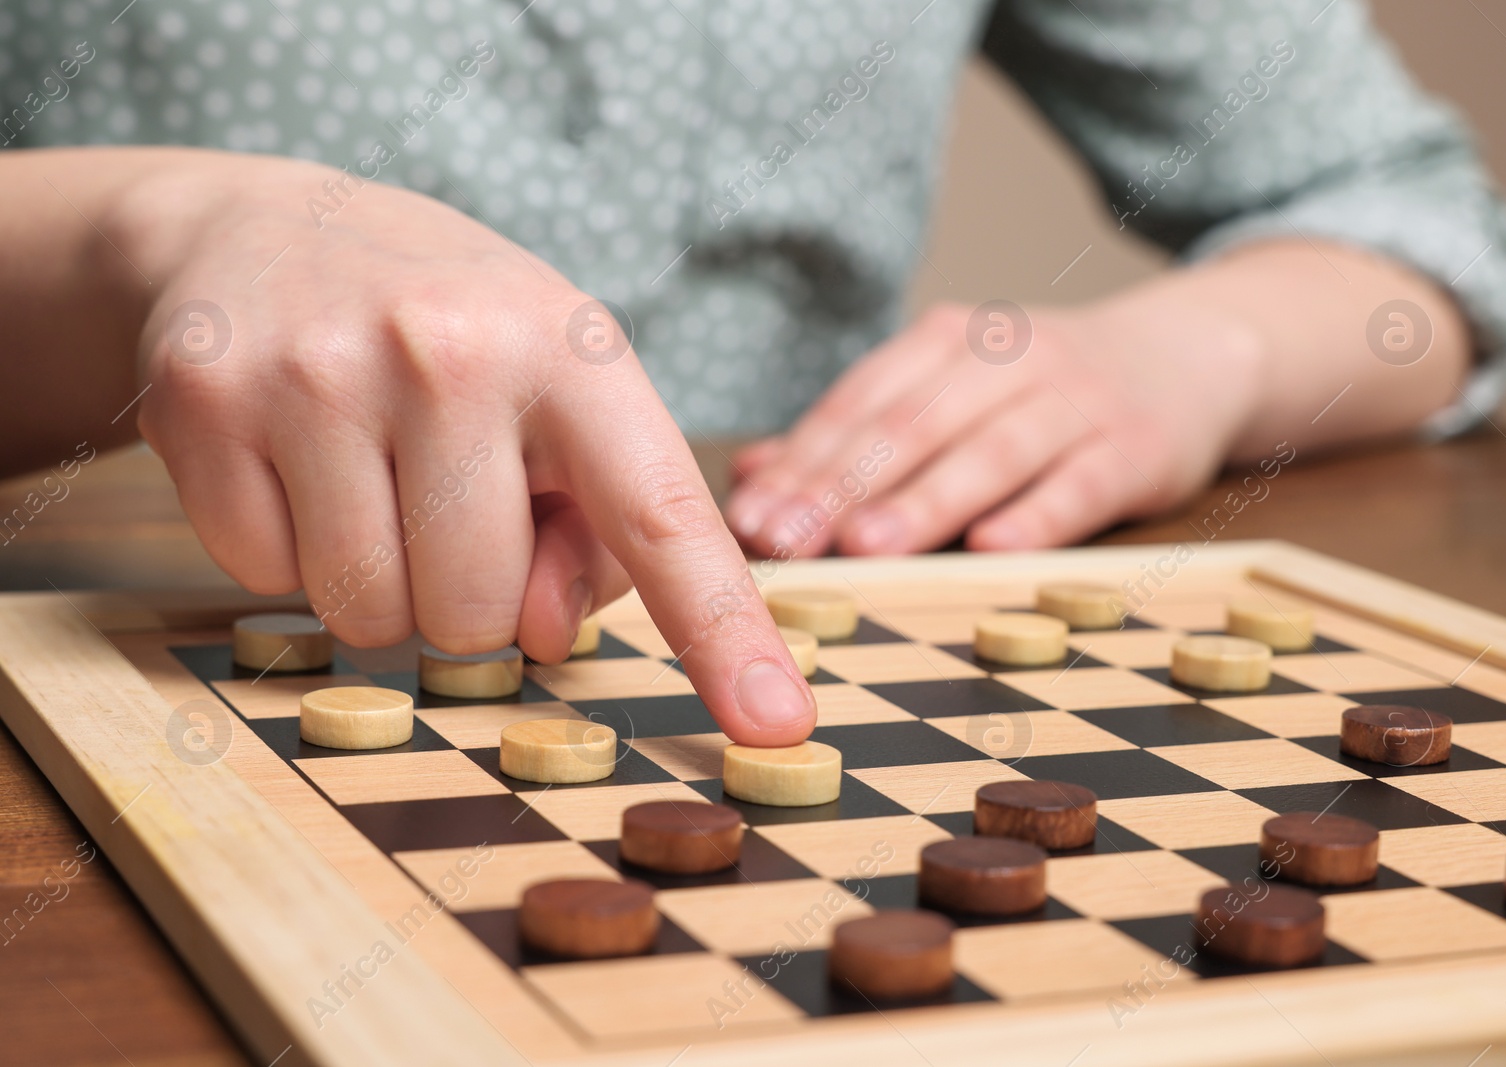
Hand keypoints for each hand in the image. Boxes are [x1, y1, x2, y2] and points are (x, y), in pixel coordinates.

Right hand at [119, 150, 812, 743]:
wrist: (273, 227)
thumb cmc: (455, 337)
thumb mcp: (562, 398)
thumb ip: (599, 530)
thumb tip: (541, 634)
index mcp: (572, 350)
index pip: (662, 516)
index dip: (724, 635)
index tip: (777, 727)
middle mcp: (451, 348)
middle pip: (483, 616)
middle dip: (471, 596)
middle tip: (447, 500)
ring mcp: (318, 370)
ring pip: (370, 615)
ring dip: (380, 585)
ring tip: (374, 477)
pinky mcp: (205, 398)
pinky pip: (263, 578)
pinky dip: (285, 552)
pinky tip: (297, 462)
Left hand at [724, 296, 1267, 555]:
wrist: (1191, 355)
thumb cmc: (1043, 391)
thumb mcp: (951, 391)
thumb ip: (855, 435)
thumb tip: (748, 479)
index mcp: (948, 342)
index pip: (861, 403)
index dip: (803, 462)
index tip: (750, 519)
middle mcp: (1007, 359)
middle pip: (914, 426)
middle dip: (844, 487)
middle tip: (789, 541)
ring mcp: (1076, 400)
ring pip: (991, 451)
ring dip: (927, 501)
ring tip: (869, 547)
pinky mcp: (1137, 446)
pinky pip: (1081, 483)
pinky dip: (1038, 516)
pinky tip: (993, 551)